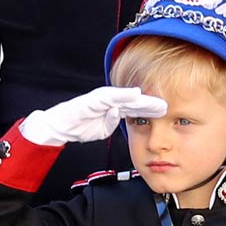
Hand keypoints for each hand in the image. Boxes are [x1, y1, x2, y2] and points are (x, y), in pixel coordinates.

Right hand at [20, 86, 166, 145]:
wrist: (58, 126)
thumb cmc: (78, 126)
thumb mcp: (101, 130)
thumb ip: (112, 124)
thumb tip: (119, 118)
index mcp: (112, 108)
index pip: (135, 108)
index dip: (150, 109)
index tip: (166, 112)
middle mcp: (109, 100)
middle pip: (134, 101)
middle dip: (151, 103)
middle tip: (168, 105)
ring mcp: (101, 98)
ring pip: (125, 97)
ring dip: (141, 98)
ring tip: (156, 100)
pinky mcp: (93, 99)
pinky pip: (110, 96)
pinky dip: (123, 95)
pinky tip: (135, 95)